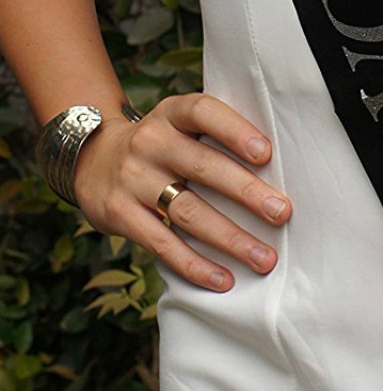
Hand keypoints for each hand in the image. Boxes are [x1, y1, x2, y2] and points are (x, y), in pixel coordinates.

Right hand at [72, 92, 290, 291]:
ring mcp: (132, 178)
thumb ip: (218, 134)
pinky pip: (161, 243)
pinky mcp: (119, 214)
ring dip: (230, 238)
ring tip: (264, 257)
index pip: (204, 112)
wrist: (94, 159)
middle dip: (246, 191)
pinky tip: (223, 278)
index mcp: (172, 113)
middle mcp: (151, 141)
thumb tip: (279, 165)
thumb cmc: (164, 143)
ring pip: (187, 210)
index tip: (266, 153)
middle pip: (203, 166)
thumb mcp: (182, 124)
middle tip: (282, 213)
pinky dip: (194, 264)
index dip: (235, 130)